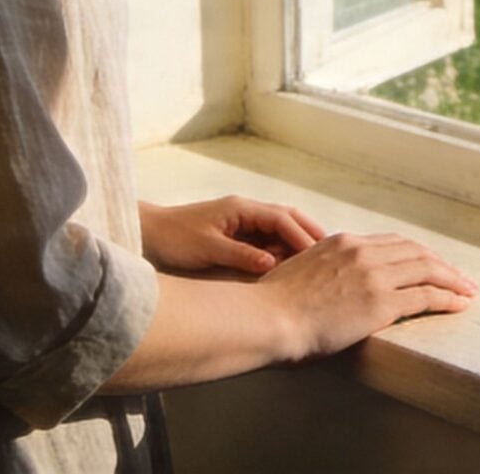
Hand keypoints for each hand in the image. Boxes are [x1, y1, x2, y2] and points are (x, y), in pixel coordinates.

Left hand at [138, 196, 326, 275]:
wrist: (148, 235)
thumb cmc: (173, 239)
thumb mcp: (208, 249)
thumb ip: (241, 255)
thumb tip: (272, 264)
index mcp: (242, 209)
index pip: (282, 219)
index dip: (303, 237)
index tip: (320, 257)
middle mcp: (246, 212)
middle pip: (288, 220)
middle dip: (310, 235)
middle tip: (331, 257)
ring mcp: (242, 224)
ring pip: (280, 232)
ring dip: (297, 246)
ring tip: (316, 268)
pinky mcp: (237, 237)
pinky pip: (267, 243)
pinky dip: (281, 254)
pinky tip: (289, 272)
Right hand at [254, 231, 477, 360]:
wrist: (267, 318)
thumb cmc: (273, 306)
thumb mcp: (299, 272)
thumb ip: (321, 270)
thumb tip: (326, 284)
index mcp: (342, 242)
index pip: (391, 243)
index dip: (416, 254)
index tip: (429, 263)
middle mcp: (361, 252)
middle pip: (415, 251)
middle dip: (441, 263)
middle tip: (459, 276)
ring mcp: (373, 276)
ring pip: (427, 269)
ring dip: (453, 279)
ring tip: (469, 290)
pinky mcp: (380, 303)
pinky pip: (426, 296)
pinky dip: (448, 297)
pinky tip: (460, 304)